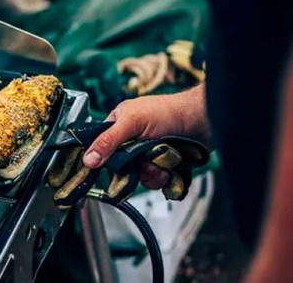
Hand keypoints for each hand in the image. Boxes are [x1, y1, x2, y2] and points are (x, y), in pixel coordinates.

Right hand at [82, 84, 208, 190]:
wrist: (204, 120)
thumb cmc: (169, 111)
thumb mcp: (132, 122)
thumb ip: (109, 141)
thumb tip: (88, 159)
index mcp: (119, 124)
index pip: (102, 147)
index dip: (104, 160)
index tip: (108, 169)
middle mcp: (132, 140)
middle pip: (122, 167)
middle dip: (136, 168)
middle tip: (146, 160)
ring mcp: (148, 153)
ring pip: (140, 176)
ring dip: (153, 173)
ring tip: (164, 160)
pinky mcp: (164, 164)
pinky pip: (157, 181)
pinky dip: (165, 177)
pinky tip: (171, 167)